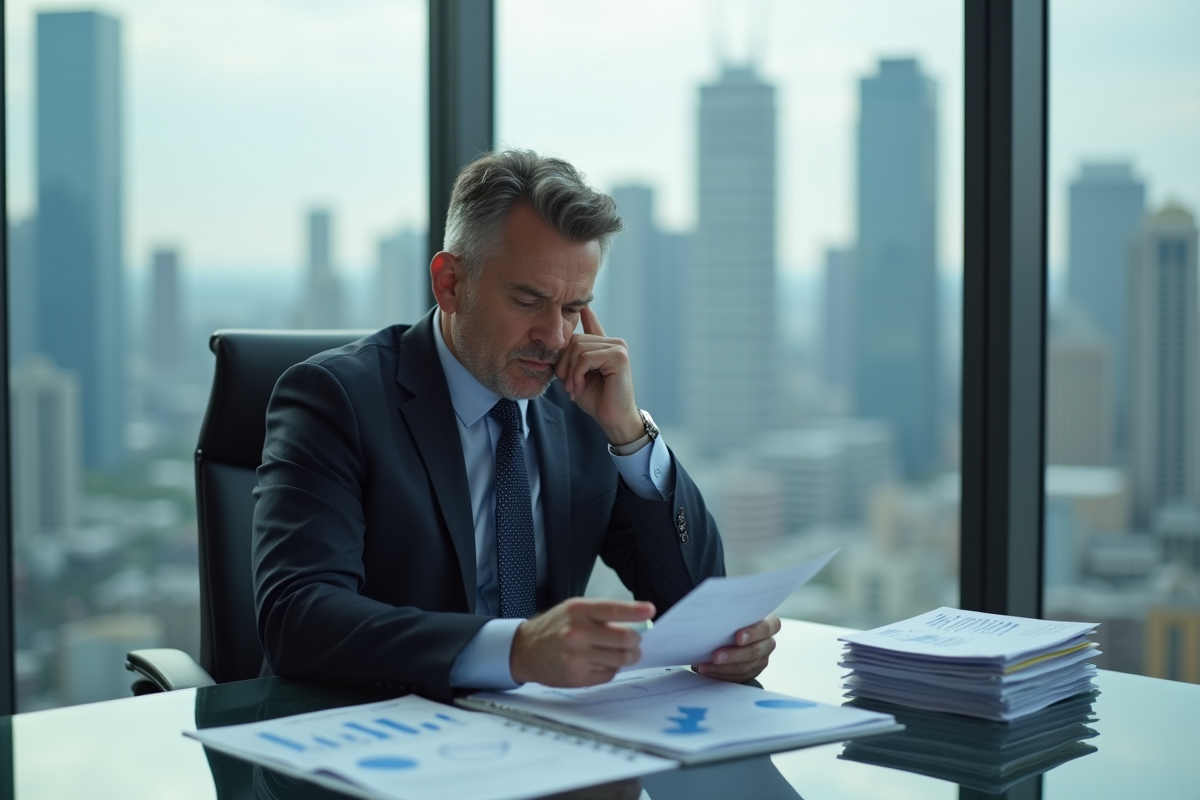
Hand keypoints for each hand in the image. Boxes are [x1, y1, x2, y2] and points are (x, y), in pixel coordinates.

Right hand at [510, 598, 654, 686]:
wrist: (525, 650)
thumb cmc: (554, 628)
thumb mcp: (573, 610)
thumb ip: (601, 614)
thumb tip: (634, 624)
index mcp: (578, 611)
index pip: (613, 609)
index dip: (635, 611)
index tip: (650, 611)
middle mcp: (577, 633)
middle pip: (624, 639)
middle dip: (635, 641)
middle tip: (634, 641)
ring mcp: (577, 657)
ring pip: (620, 659)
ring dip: (628, 656)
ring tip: (623, 652)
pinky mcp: (577, 677)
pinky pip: (609, 674)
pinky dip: (612, 669)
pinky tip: (602, 662)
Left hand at [554, 306, 642, 445]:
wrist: (612, 419)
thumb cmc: (596, 399)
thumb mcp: (576, 375)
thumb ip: (570, 359)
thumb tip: (558, 341)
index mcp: (603, 346)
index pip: (591, 322)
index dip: (584, 311)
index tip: (580, 301)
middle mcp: (613, 343)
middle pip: (575, 340)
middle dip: (564, 363)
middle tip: (566, 384)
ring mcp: (618, 347)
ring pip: (579, 349)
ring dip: (571, 372)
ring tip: (574, 388)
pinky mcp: (619, 356)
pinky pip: (586, 358)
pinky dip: (578, 374)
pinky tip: (580, 387)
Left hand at [692, 614, 780, 682]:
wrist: (733, 630)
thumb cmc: (735, 617)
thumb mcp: (737, 612)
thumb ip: (732, 614)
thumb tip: (713, 618)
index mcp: (769, 624)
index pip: (767, 628)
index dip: (753, 633)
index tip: (738, 638)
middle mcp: (768, 643)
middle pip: (755, 651)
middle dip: (733, 655)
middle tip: (716, 656)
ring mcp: (762, 659)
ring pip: (745, 667)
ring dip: (723, 667)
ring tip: (705, 666)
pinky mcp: (752, 671)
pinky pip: (738, 677)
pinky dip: (721, 674)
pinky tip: (708, 670)